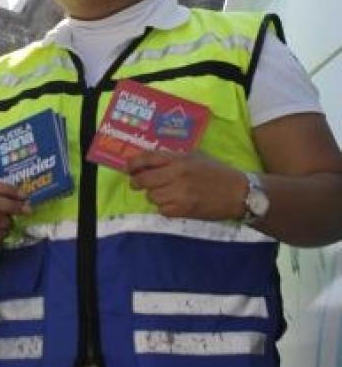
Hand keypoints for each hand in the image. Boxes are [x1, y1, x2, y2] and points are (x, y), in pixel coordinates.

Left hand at [126, 151, 247, 219]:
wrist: (238, 193)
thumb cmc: (217, 171)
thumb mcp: (196, 156)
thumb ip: (173, 158)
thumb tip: (149, 161)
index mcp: (179, 159)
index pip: (148, 158)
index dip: (133, 163)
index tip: (127, 167)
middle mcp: (177, 175)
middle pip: (144, 180)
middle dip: (136, 182)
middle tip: (136, 183)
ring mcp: (179, 194)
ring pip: (151, 196)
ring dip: (153, 195)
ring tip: (162, 192)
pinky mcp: (184, 210)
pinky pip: (162, 210)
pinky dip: (164, 207)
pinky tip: (172, 203)